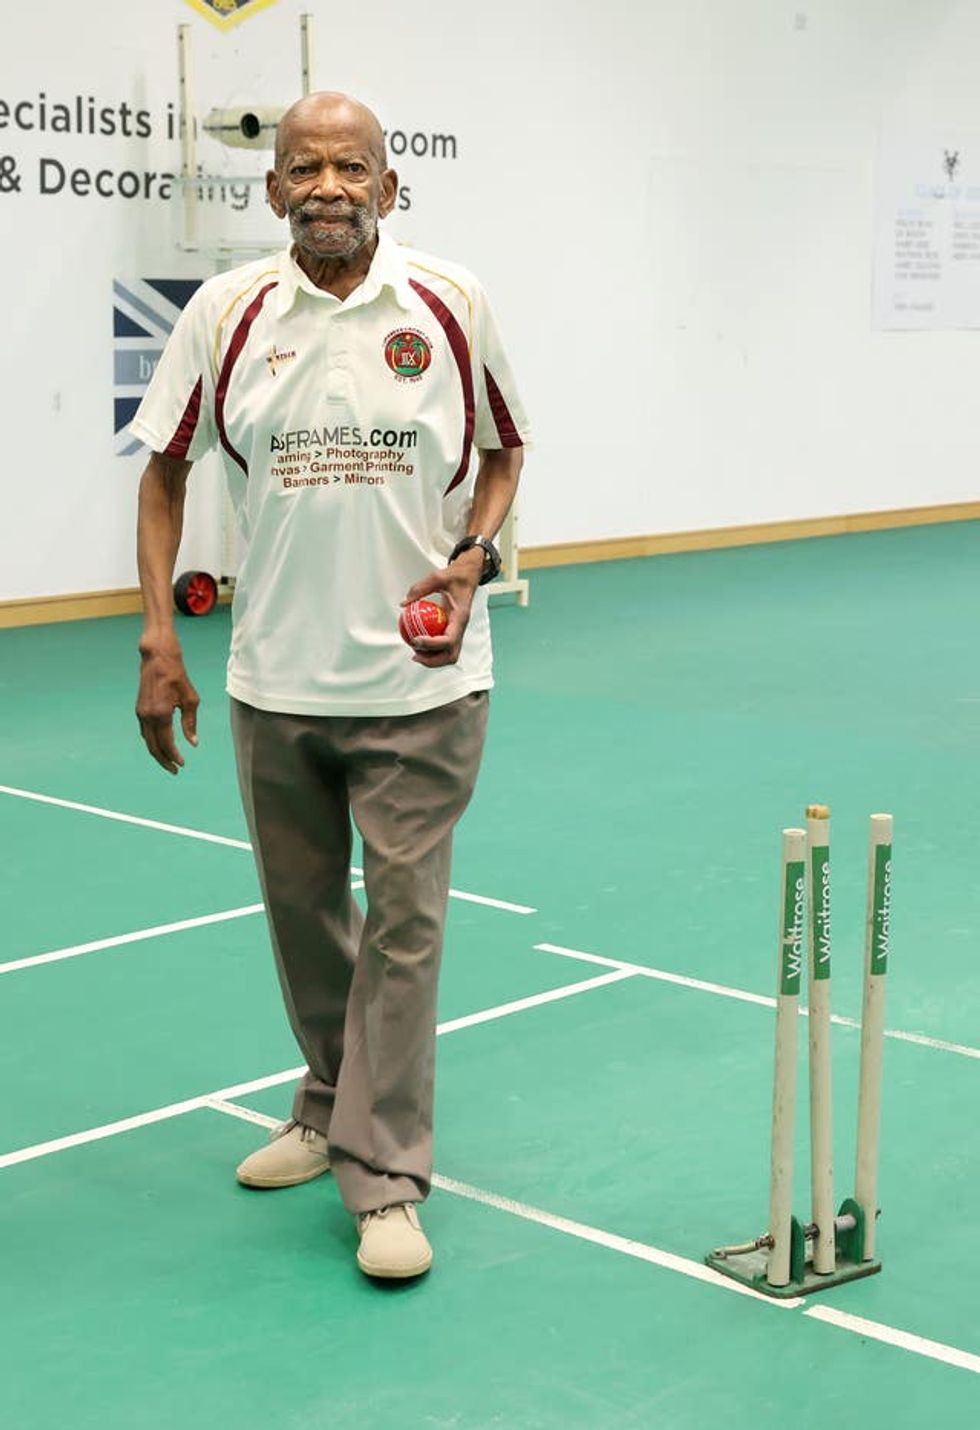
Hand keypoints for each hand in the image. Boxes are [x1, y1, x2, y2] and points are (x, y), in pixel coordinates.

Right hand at [136, 637, 199, 773]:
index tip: (182, 764)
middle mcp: (147, 716)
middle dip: (164, 761)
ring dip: (157, 753)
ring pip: (147, 741)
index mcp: (161, 714)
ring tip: (169, 761)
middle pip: (153, 747)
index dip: (174, 756)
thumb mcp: (190, 699)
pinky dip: (152, 742)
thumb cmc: (177, 676)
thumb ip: (190, 723)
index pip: (167, 744)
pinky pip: (145, 732)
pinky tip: (161, 745)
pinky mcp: (139, 710)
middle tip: (175, 770)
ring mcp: (141, 713)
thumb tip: (193, 743)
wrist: (157, 659)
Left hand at [402, 548, 484, 666]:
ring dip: (433, 659)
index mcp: (460, 617)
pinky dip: (433, 651)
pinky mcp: (454, 631)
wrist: (468, 577)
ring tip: (415, 653)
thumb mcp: (437, 577)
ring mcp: (458, 632)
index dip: (432, 645)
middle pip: (451, 655)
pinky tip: (418, 645)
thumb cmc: (455, 577)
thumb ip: (419, 589)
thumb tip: (404, 603)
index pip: (449, 639)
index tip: (416, 640)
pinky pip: (445, 647)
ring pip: (449, 655)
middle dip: (433, 660)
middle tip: (414, 654)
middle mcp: (461, 628)